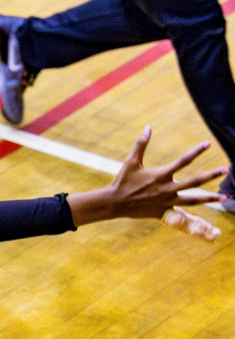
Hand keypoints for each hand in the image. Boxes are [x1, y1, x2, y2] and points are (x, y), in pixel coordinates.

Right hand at [67, 127, 225, 236]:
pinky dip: (191, 210)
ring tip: (225, 197)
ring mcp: (168, 201)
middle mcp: (168, 188)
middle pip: (195, 181)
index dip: (197, 151)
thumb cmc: (123, 181)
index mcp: (161, 174)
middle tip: (226, 170)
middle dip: (212, 175)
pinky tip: (202, 210)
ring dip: (211, 198)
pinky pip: (182, 211)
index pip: (184, 160)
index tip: (208, 144)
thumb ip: (141, 144)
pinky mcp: (164, 211)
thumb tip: (148, 127)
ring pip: (194, 200)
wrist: (115, 203)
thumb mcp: (131, 161)